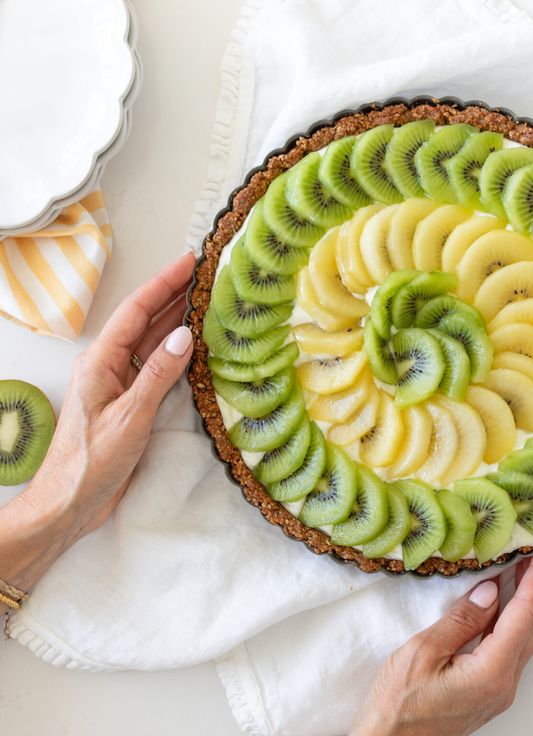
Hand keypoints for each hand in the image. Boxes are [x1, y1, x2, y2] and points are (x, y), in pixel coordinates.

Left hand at [23, 252, 196, 538]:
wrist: (71, 502)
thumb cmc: (92, 462)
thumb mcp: (129, 417)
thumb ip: (157, 375)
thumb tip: (184, 335)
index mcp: (101, 361)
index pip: (136, 311)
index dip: (163, 283)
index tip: (189, 261)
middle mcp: (109, 365)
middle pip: (145, 320)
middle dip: (174, 294)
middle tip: (207, 275)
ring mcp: (119, 383)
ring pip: (152, 342)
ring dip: (177, 320)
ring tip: (207, 300)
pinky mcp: (130, 401)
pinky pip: (156, 366)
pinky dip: (177, 351)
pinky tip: (196, 344)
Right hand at [351, 542, 532, 735]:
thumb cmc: (398, 706)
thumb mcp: (423, 653)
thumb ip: (460, 621)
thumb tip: (490, 591)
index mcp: (492, 672)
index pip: (525, 613)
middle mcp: (504, 683)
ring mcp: (499, 689)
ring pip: (526, 635)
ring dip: (528, 599)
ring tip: (524, 565)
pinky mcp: (488, 690)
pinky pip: (511, 646)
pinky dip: (513, 617)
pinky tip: (502, 600)